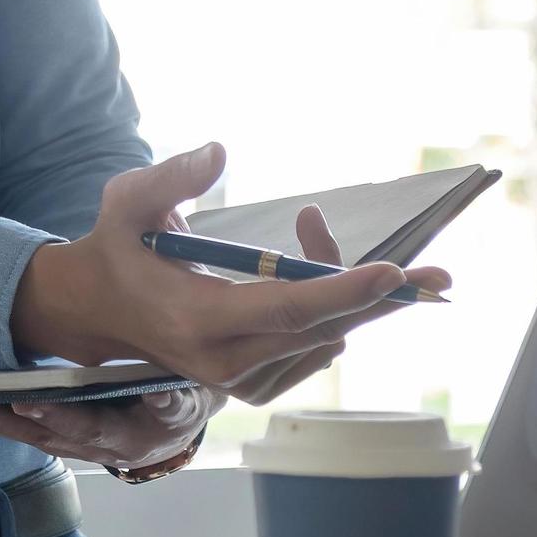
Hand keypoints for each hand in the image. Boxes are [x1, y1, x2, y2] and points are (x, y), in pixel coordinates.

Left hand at [0, 387, 227, 468]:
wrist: (172, 430)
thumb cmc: (178, 406)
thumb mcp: (186, 404)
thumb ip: (175, 401)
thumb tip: (166, 395)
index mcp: (120, 436)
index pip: (84, 426)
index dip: (57, 416)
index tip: (27, 402)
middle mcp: (84, 444)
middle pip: (34, 433)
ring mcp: (62, 440)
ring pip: (13, 432)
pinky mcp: (48, 432)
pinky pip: (8, 426)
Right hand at [10, 143, 450, 403]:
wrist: (97, 309)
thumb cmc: (117, 247)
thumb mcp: (127, 201)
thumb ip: (171, 178)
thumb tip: (221, 153)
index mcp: (195, 320)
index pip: (285, 309)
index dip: (342, 290)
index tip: (391, 270)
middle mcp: (223, 361)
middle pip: (323, 328)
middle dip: (378, 294)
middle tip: (439, 273)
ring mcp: (241, 379)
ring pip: (324, 337)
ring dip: (341, 288)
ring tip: (316, 231)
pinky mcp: (254, 382)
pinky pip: (316, 348)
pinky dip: (330, 311)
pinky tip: (317, 269)